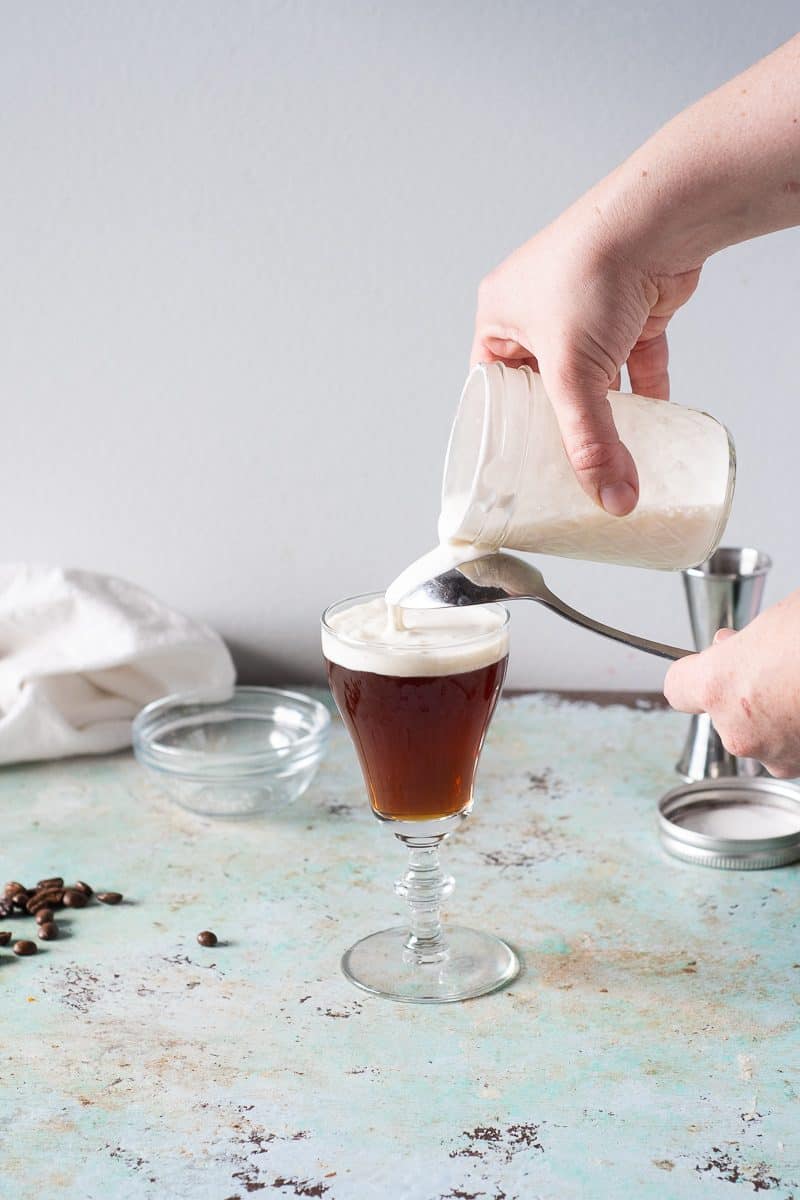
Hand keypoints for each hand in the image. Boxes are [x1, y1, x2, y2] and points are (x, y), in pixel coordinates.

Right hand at [471, 193, 700, 515]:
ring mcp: (587, 310)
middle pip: (546, 389)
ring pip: (592, 379)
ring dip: (606, 413)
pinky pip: (633, 362)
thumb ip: (591, 440)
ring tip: (612, 454)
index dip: (505, 428)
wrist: (658, 219)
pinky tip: (654, 425)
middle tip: (567, 470)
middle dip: (561, 427)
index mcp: (501, 316)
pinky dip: (644, 392)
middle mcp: (539, 310)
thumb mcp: (574, 372)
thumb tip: (609, 496)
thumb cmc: (591, 268)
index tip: (518, 467)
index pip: (495, 388)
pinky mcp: (630, 310)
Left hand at [664, 592, 799, 777]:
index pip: (677, 688)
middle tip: (776, 662)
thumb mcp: (778, 619)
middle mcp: (739, 729)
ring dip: (778, 715)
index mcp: (719, 685)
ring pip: (762, 737)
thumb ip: (744, 643)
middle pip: (723, 714)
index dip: (694, 672)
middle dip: (744, 691)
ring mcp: (777, 754)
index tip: (710, 662)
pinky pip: (793, 749)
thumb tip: (734, 645)